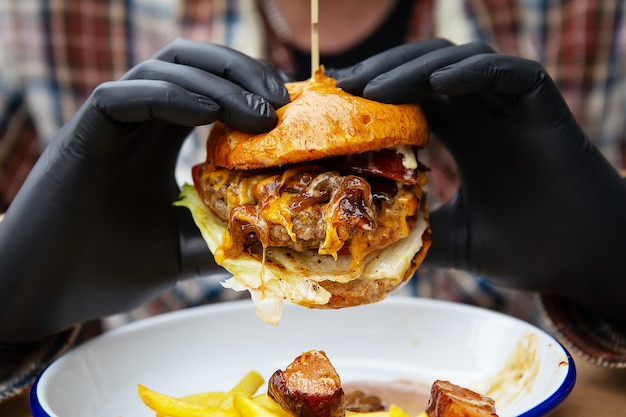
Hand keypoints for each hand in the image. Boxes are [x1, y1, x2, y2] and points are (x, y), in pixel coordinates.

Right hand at [0, 38, 288, 341]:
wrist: (43, 293)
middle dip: (240, 72)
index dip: (247, 89)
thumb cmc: (106, 269)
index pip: (207, 90)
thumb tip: (273, 238)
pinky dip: (172, 96)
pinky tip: (211, 114)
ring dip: (218, 81)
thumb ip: (220, 235)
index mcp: (157, 140)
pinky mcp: (82, 135)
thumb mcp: (182, 251)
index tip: (286, 109)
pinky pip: (126, 95)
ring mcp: (108, 125)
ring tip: (261, 112)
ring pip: (164, 68)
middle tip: (281, 99)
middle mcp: (136, 123)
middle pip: (191, 65)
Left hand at [332, 40, 625, 321]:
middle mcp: (484, 114)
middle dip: (382, 73)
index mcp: (463, 136)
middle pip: (425, 70)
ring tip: (372, 88)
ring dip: (414, 69)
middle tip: (341, 87)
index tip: (334, 106)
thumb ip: (417, 231)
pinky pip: (505, 73)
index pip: (411, 98)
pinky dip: (471, 72)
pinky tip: (437, 84)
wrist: (586, 262)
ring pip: (458, 63)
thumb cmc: (528, 248)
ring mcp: (512, 106)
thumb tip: (367, 242)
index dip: (374, 96)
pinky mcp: (542, 104)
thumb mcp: (455, 239)